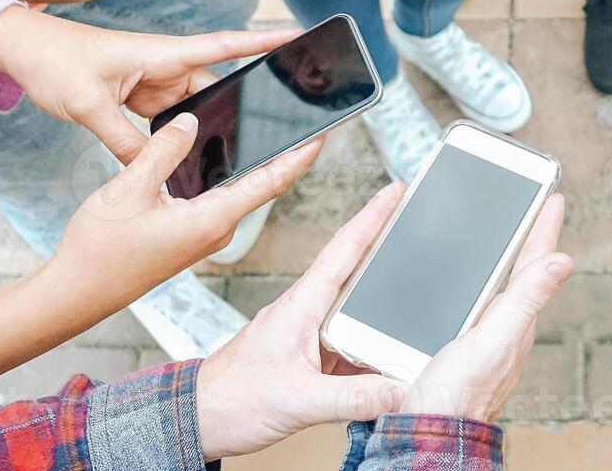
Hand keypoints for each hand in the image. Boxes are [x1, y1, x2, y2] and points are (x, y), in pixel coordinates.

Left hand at [0, 8, 300, 162]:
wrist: (24, 51)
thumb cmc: (56, 61)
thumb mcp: (87, 105)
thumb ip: (123, 140)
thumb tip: (152, 168)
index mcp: (163, 55)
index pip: (225, 47)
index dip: (263, 43)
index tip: (297, 38)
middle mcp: (167, 67)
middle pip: (214, 91)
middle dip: (232, 113)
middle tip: (255, 140)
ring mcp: (156, 83)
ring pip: (193, 111)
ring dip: (199, 130)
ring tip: (213, 156)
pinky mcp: (142, 98)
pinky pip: (171, 120)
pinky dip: (175, 138)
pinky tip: (178, 159)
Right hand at [56, 112, 319, 307]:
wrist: (74, 294)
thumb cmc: (98, 251)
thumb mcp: (129, 189)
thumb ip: (163, 151)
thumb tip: (190, 123)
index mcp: (211, 219)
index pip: (270, 182)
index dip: (299, 157)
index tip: (324, 134)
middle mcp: (217, 230)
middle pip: (262, 186)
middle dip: (285, 155)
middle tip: (305, 123)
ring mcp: (204, 236)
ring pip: (240, 193)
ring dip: (257, 166)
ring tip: (274, 133)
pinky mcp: (190, 238)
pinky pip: (220, 201)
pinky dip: (231, 178)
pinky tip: (225, 159)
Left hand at [197, 186, 410, 459]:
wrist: (198, 420)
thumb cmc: (232, 401)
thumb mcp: (298, 402)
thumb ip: (353, 398)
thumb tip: (400, 393)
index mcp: (301, 306)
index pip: (344, 250)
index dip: (373, 216)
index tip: (396, 191)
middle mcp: (305, 310)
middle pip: (353, 267)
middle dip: (384, 239)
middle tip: (413, 219)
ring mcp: (306, 331)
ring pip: (353, 305)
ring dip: (380, 294)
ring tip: (412, 281)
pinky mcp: (308, 353)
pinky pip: (348, 338)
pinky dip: (371, 341)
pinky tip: (388, 350)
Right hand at [405, 194, 572, 420]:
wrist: (424, 433)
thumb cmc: (457, 396)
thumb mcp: (492, 339)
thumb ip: (525, 299)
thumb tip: (565, 262)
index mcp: (514, 319)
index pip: (536, 262)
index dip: (543, 227)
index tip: (553, 198)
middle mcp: (502, 326)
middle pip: (520, 271)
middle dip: (527, 237)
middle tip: (534, 208)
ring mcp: (482, 338)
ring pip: (497, 287)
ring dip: (504, 259)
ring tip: (509, 233)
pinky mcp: (458, 347)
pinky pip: (472, 304)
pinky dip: (474, 284)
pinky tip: (465, 281)